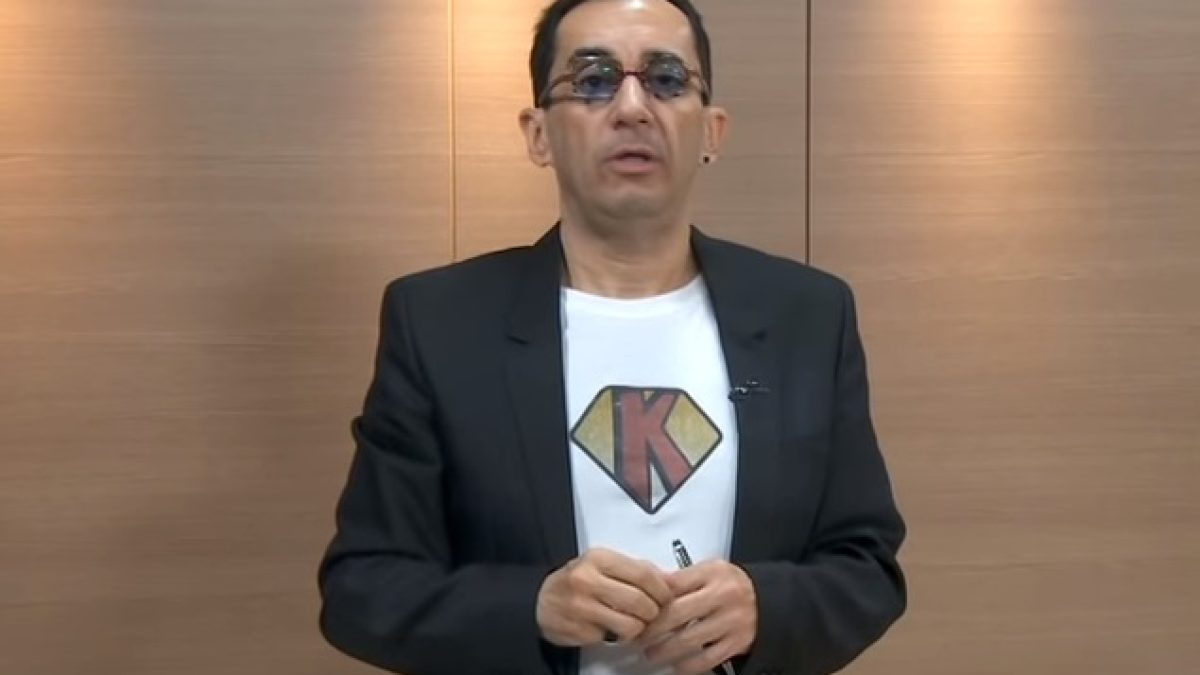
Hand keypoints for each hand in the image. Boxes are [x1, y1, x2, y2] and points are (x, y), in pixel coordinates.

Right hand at [536, 548, 673, 646]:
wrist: (540, 601)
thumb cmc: (576, 581)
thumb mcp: (604, 565)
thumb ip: (637, 570)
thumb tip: (671, 580)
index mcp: (598, 559)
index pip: (644, 575)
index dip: (662, 590)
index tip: (666, 597)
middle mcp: (588, 580)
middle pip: (641, 602)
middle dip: (653, 612)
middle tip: (651, 613)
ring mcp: (582, 607)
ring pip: (631, 625)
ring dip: (637, 628)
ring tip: (631, 622)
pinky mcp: (579, 631)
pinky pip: (613, 638)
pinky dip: (618, 637)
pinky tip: (611, 628)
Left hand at [638, 560, 756, 674]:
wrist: (770, 600)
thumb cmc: (734, 586)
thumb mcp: (710, 570)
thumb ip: (683, 577)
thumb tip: (652, 586)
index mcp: (712, 574)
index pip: (673, 585)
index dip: (651, 600)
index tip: (637, 610)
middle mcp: (722, 596)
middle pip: (677, 614)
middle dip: (652, 628)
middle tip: (638, 636)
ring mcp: (730, 621)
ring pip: (689, 640)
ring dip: (665, 650)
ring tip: (651, 654)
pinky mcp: (737, 642)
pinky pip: (708, 659)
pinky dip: (689, 666)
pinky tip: (677, 666)